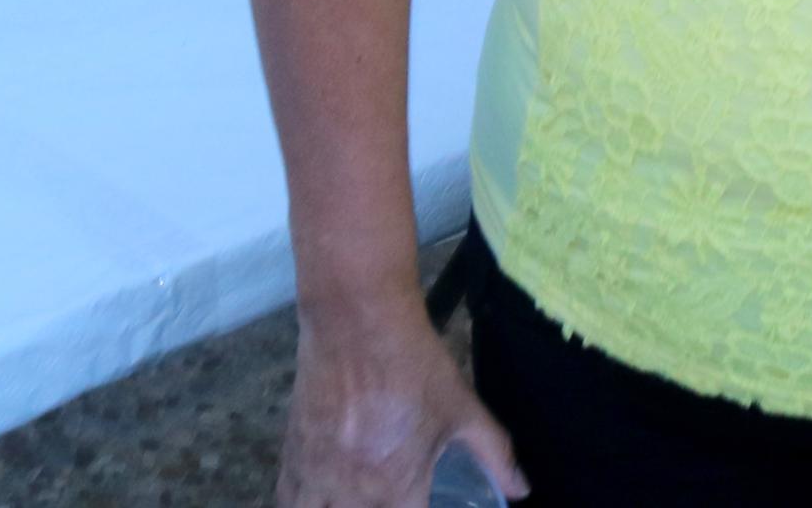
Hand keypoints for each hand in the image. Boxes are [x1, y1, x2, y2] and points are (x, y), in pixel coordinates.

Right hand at [275, 312, 525, 504]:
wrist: (356, 320)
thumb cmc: (414, 364)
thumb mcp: (462, 407)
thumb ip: (494, 453)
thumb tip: (522, 490)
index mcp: (396, 487)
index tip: (419, 502)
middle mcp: (350, 492)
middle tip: (391, 495)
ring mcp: (315, 475)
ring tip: (356, 498)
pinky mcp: (292, 454)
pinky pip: (289, 498)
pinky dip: (303, 502)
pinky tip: (318, 498)